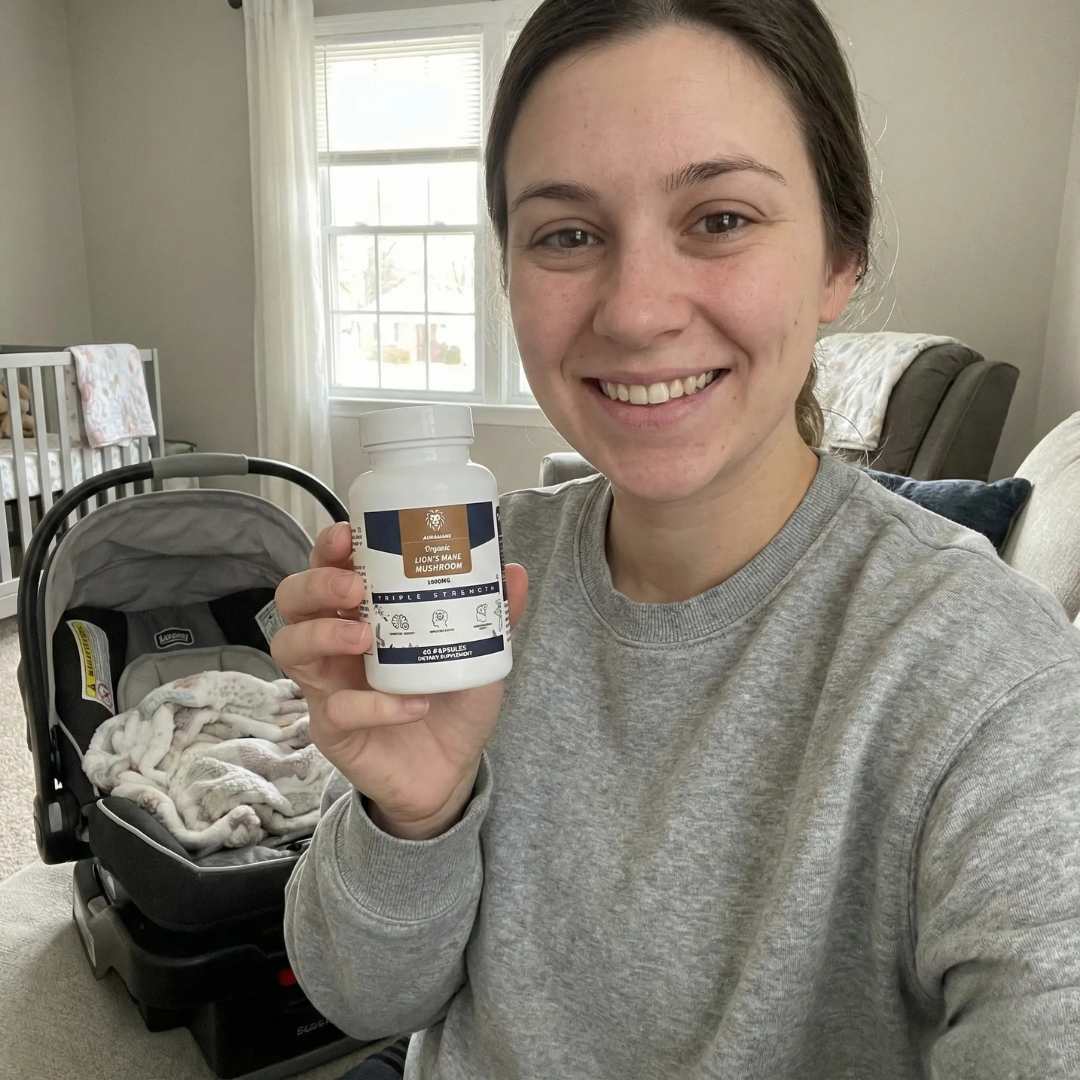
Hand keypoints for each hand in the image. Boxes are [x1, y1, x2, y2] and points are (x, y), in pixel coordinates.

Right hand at [272, 521, 527, 839]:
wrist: (451, 769)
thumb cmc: (451, 698)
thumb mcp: (478, 652)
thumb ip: (494, 615)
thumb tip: (514, 572)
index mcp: (361, 613)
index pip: (326, 568)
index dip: (327, 549)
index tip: (346, 535)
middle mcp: (333, 644)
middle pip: (292, 600)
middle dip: (317, 585)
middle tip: (355, 588)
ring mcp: (327, 686)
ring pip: (290, 649)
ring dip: (324, 635)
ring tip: (367, 637)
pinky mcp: (333, 730)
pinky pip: (337, 712)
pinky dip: (375, 705)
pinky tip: (413, 704)